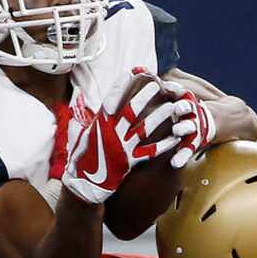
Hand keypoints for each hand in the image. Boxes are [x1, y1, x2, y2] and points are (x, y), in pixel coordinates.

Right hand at [63, 68, 179, 202]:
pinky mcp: (130, 162)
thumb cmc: (82, 158)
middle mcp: (111, 133)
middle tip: (158, 85)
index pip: (111, 99)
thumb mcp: (81, 134)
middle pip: (131, 111)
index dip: (122, 85)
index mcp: (99, 124)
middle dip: (145, 97)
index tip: (132, 72)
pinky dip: (163, 145)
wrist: (83, 184)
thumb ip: (88, 119)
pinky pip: (150, 152)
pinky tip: (175, 138)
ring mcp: (122, 147)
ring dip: (160, 117)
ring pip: (144, 129)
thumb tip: (86, 104)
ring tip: (172, 107)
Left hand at [163, 81, 217, 168]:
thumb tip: (137, 68)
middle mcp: (190, 111)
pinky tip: (175, 163)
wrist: (222, 118)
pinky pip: (188, 150)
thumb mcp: (178, 93)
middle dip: (182, 106)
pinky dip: (182, 156)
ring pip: (189, 127)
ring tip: (177, 130)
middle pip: (186, 107)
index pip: (179, 90)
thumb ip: (161, 84)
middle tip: (177, 106)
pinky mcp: (196, 142)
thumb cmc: (187, 105)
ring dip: (183, 127)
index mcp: (184, 99)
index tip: (166, 84)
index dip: (174, 87)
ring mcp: (194, 126)